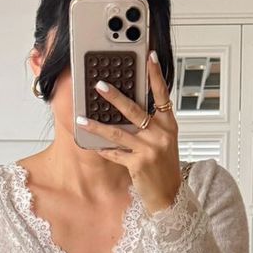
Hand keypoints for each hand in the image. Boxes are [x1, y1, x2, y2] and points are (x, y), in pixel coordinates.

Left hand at [76, 51, 180, 215]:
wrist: (169, 195)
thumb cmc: (164, 167)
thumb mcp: (165, 141)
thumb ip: (152, 124)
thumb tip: (129, 108)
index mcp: (168, 124)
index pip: (162, 94)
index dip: (156, 75)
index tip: (149, 56)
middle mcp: (160, 134)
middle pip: (134, 110)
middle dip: (115, 97)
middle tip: (99, 85)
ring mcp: (150, 149)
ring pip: (118, 133)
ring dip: (97, 126)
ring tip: (82, 118)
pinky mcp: (138, 164)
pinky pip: (115, 153)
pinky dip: (103, 150)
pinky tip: (92, 145)